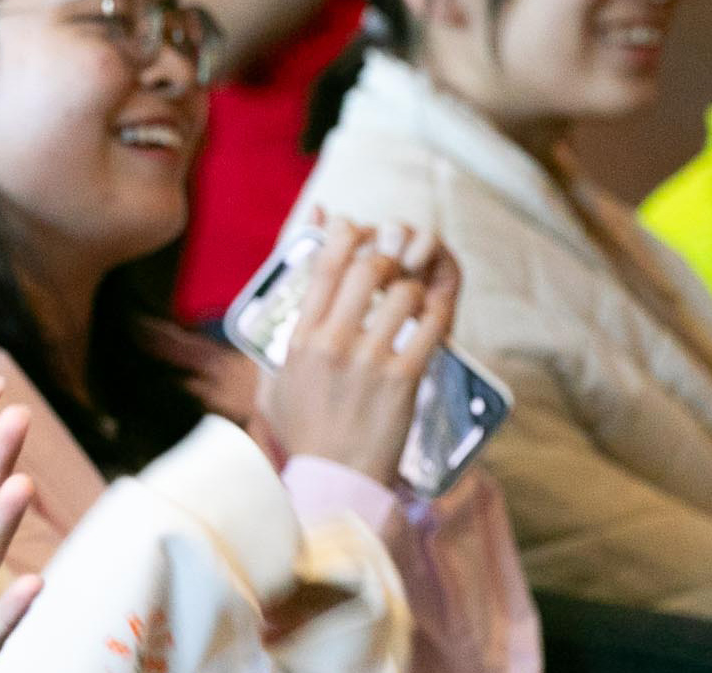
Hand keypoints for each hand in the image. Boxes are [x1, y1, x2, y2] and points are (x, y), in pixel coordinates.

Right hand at [260, 211, 459, 488]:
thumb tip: (292, 284)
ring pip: (403, 292)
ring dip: (413, 289)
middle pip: (367, 266)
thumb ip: (283, 332)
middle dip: (386, 257)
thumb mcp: (274, 382)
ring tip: (413, 300)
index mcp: (299, 338)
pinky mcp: (403, 380)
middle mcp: (331, 343)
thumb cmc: (304, 434)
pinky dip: (437, 314)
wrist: (335, 483)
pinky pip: (430, 327)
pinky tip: (434, 318)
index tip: (356, 229)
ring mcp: (368, 361)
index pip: (323, 264)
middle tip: (394, 265)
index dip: (345, 234)